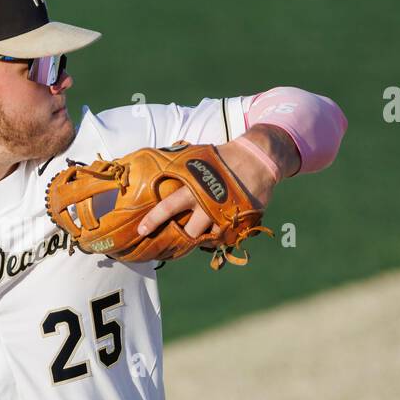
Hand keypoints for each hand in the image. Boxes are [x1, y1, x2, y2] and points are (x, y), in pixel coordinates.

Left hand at [136, 138, 279, 242]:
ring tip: (201, 234)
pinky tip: (218, 230)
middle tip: (177, 241)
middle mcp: (208, 203)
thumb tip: (154, 170)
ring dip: (204, 238)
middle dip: (183, 238)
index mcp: (194, 188)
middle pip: (191, 232)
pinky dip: (220, 236)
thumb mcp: (195, 160)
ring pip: (210, 238)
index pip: (169, 207)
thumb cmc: (221, 158)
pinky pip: (227, 237)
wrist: (257, 158)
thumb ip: (178, 171)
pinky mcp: (242, 221)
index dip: (154, 220)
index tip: (142, 230)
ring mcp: (226, 214)